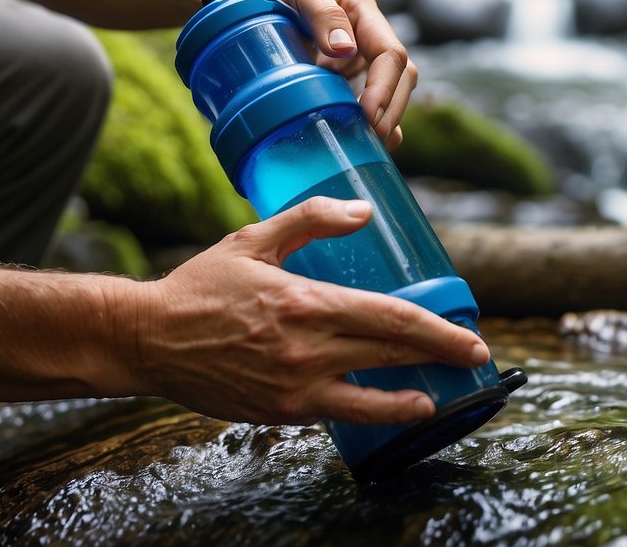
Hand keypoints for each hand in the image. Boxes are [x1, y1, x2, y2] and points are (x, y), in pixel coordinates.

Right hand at [127, 197, 489, 425]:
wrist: (149, 339)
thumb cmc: (202, 285)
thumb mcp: (253, 239)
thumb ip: (311, 220)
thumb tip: (364, 212)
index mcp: (304, 300)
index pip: (390, 317)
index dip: (438, 330)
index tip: (471, 337)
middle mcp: (306, 347)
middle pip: (392, 354)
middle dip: (442, 357)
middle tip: (477, 358)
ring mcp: (294, 385)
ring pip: (374, 391)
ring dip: (418, 391)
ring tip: (449, 389)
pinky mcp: (281, 411)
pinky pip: (343, 414)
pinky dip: (380, 412)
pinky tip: (405, 407)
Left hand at [221, 0, 416, 149]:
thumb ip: (321, 13)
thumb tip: (345, 50)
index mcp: (361, 11)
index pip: (390, 53)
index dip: (385, 87)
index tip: (368, 115)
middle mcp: (365, 34)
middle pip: (400, 75)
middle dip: (391, 109)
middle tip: (373, 139)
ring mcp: (355, 56)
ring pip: (389, 90)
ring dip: (386, 118)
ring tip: (371, 146)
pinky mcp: (341, 74)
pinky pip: (365, 99)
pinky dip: (369, 121)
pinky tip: (364, 142)